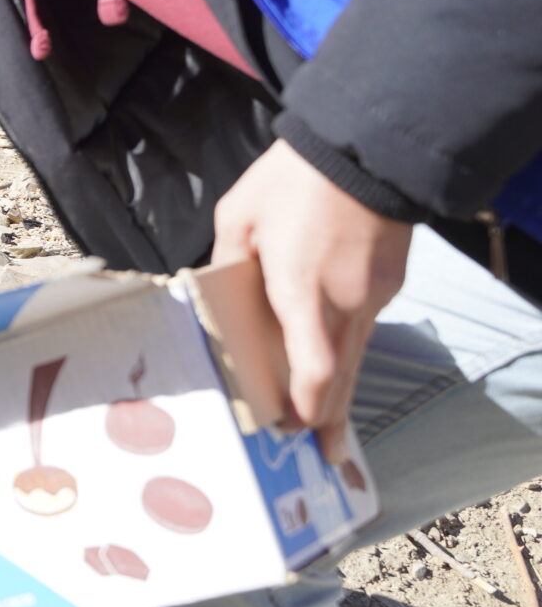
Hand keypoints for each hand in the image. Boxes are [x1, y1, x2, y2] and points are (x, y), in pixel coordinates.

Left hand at [209, 139, 411, 461]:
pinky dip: (350, 352)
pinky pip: (365, 328)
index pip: (315, 365)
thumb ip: (228, 261)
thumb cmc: (293, 180)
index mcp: (301, 287)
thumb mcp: (239, 216)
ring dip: (343, 391)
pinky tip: (337, 365)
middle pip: (342, 375)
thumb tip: (218, 292)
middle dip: (332, 419)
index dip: (308, 404)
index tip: (295, 427)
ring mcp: (372, 294)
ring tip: (332, 430)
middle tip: (327, 457)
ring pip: (357, 355)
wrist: (363, 149)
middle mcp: (344, 300)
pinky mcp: (388, 283)